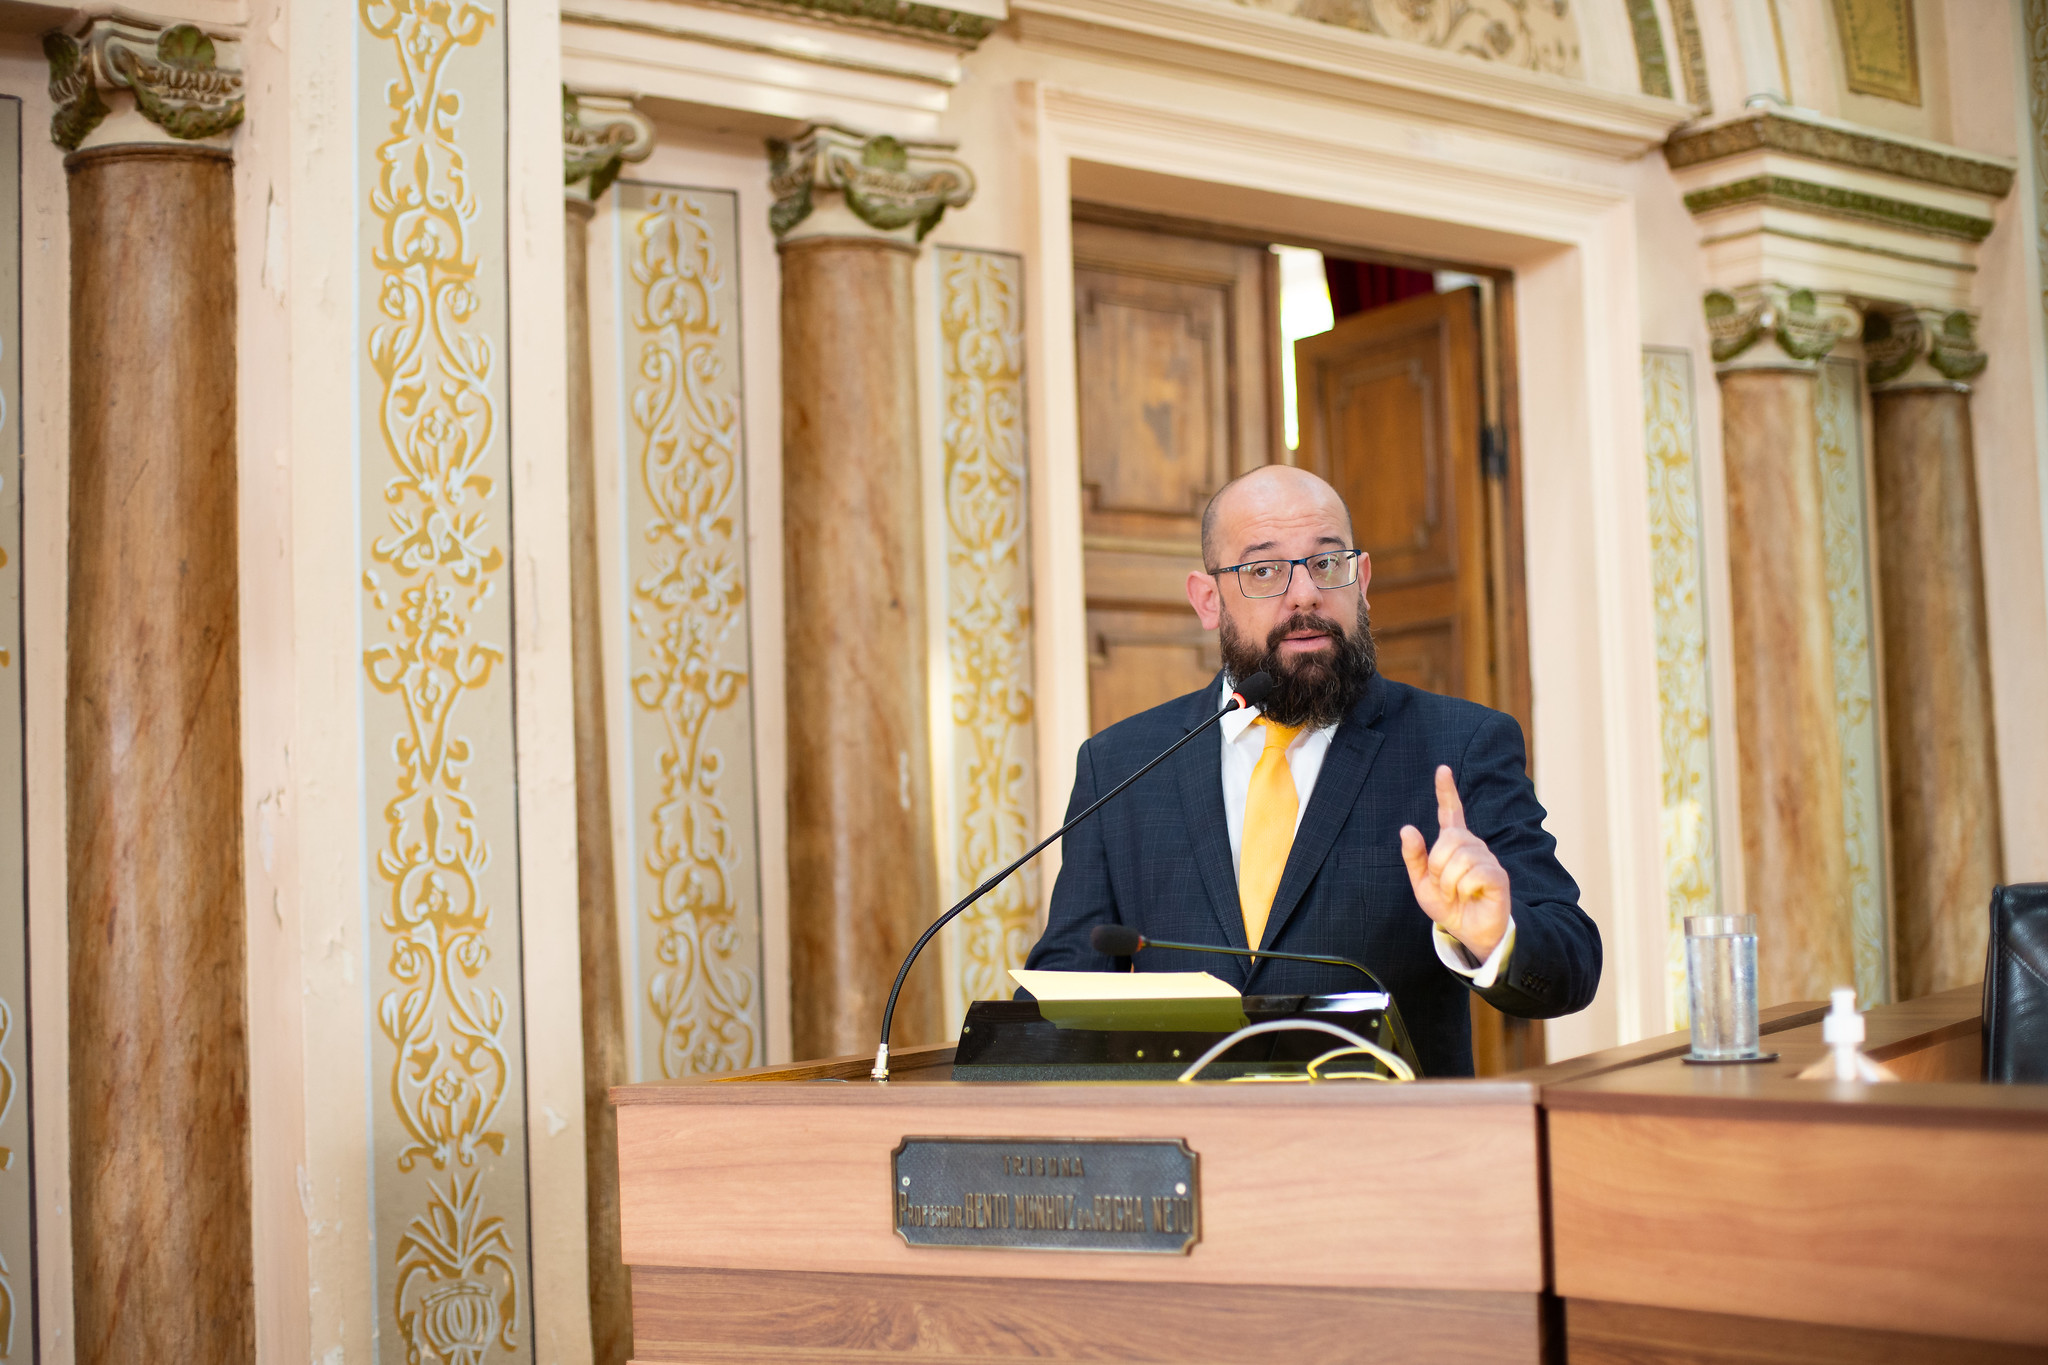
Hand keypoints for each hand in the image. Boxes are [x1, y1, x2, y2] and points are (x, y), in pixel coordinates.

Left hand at [1400, 765, 1509, 960]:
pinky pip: (1474, 874)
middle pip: (1449, 839)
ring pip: (1460, 858)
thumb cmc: (1449, 906)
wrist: (1469, 931)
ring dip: (1449, 882)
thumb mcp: (1421, 884)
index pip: (1450, 812)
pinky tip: (1470, 895)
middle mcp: (1473, 846)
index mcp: (1453, 845)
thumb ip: (1414, 857)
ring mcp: (1487, 859)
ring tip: (1455, 894)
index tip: (1442, 769)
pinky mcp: (1498, 876)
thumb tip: (1407, 828)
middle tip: (1441, 885)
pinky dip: (1463, 889)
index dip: (1446, 791)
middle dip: (1437, 865)